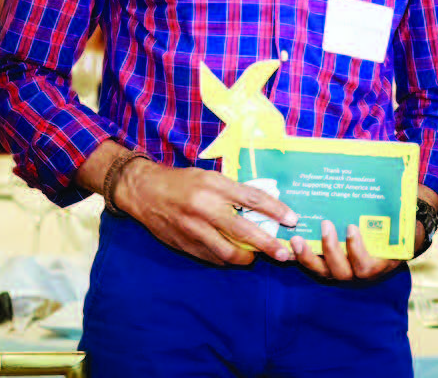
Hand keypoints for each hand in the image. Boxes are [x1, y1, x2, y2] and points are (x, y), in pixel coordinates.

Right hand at [114, 160, 296, 266]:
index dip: (276, 210)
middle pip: (243, 230)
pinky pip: (212, 257)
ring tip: (257, 257)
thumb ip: (234, 191)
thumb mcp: (212, 177)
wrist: (145, 192)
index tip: (292, 219)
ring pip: (227, 251)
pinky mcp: (184, 244)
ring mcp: (193, 229)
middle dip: (267, 244)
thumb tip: (263, 206)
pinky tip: (235, 257)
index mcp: (215, 186)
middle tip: (284, 253)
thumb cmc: (184, 181)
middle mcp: (205, 208)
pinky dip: (226, 259)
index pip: (252, 198)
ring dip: (247, 258)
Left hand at [289, 220, 400, 281]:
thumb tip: (399, 182)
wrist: (396, 238)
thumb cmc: (399, 227)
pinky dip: (299, 257)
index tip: (351, 227)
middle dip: (330, 248)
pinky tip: (287, 243)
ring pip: (323, 272)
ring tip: (297, 238)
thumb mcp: (404, 222)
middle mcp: (359, 273)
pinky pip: (313, 266)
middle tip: (325, 224)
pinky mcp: (328, 266)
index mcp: (379, 264)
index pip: (366, 266)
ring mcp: (342, 271)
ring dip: (308, 257)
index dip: (357, 250)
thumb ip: (401, 211)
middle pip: (340, 271)